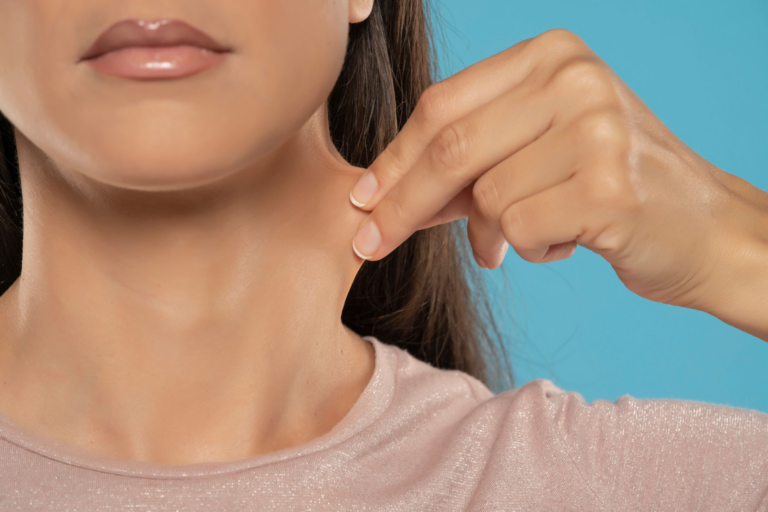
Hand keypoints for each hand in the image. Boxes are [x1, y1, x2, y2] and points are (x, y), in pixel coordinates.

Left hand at [348, 28, 767, 319]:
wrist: (705, 228)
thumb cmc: (610, 188)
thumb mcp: (538, 149)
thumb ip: (471, 156)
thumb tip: (383, 192)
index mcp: (551, 55)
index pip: (443, 106)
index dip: (393, 158)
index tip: (361, 199)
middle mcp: (574, 79)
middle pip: (451, 148)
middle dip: (403, 203)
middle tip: (373, 243)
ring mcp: (597, 128)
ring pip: (485, 196)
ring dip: (492, 232)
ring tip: (533, 233)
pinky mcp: (608, 186)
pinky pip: (518, 229)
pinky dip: (530, 247)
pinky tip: (567, 241)